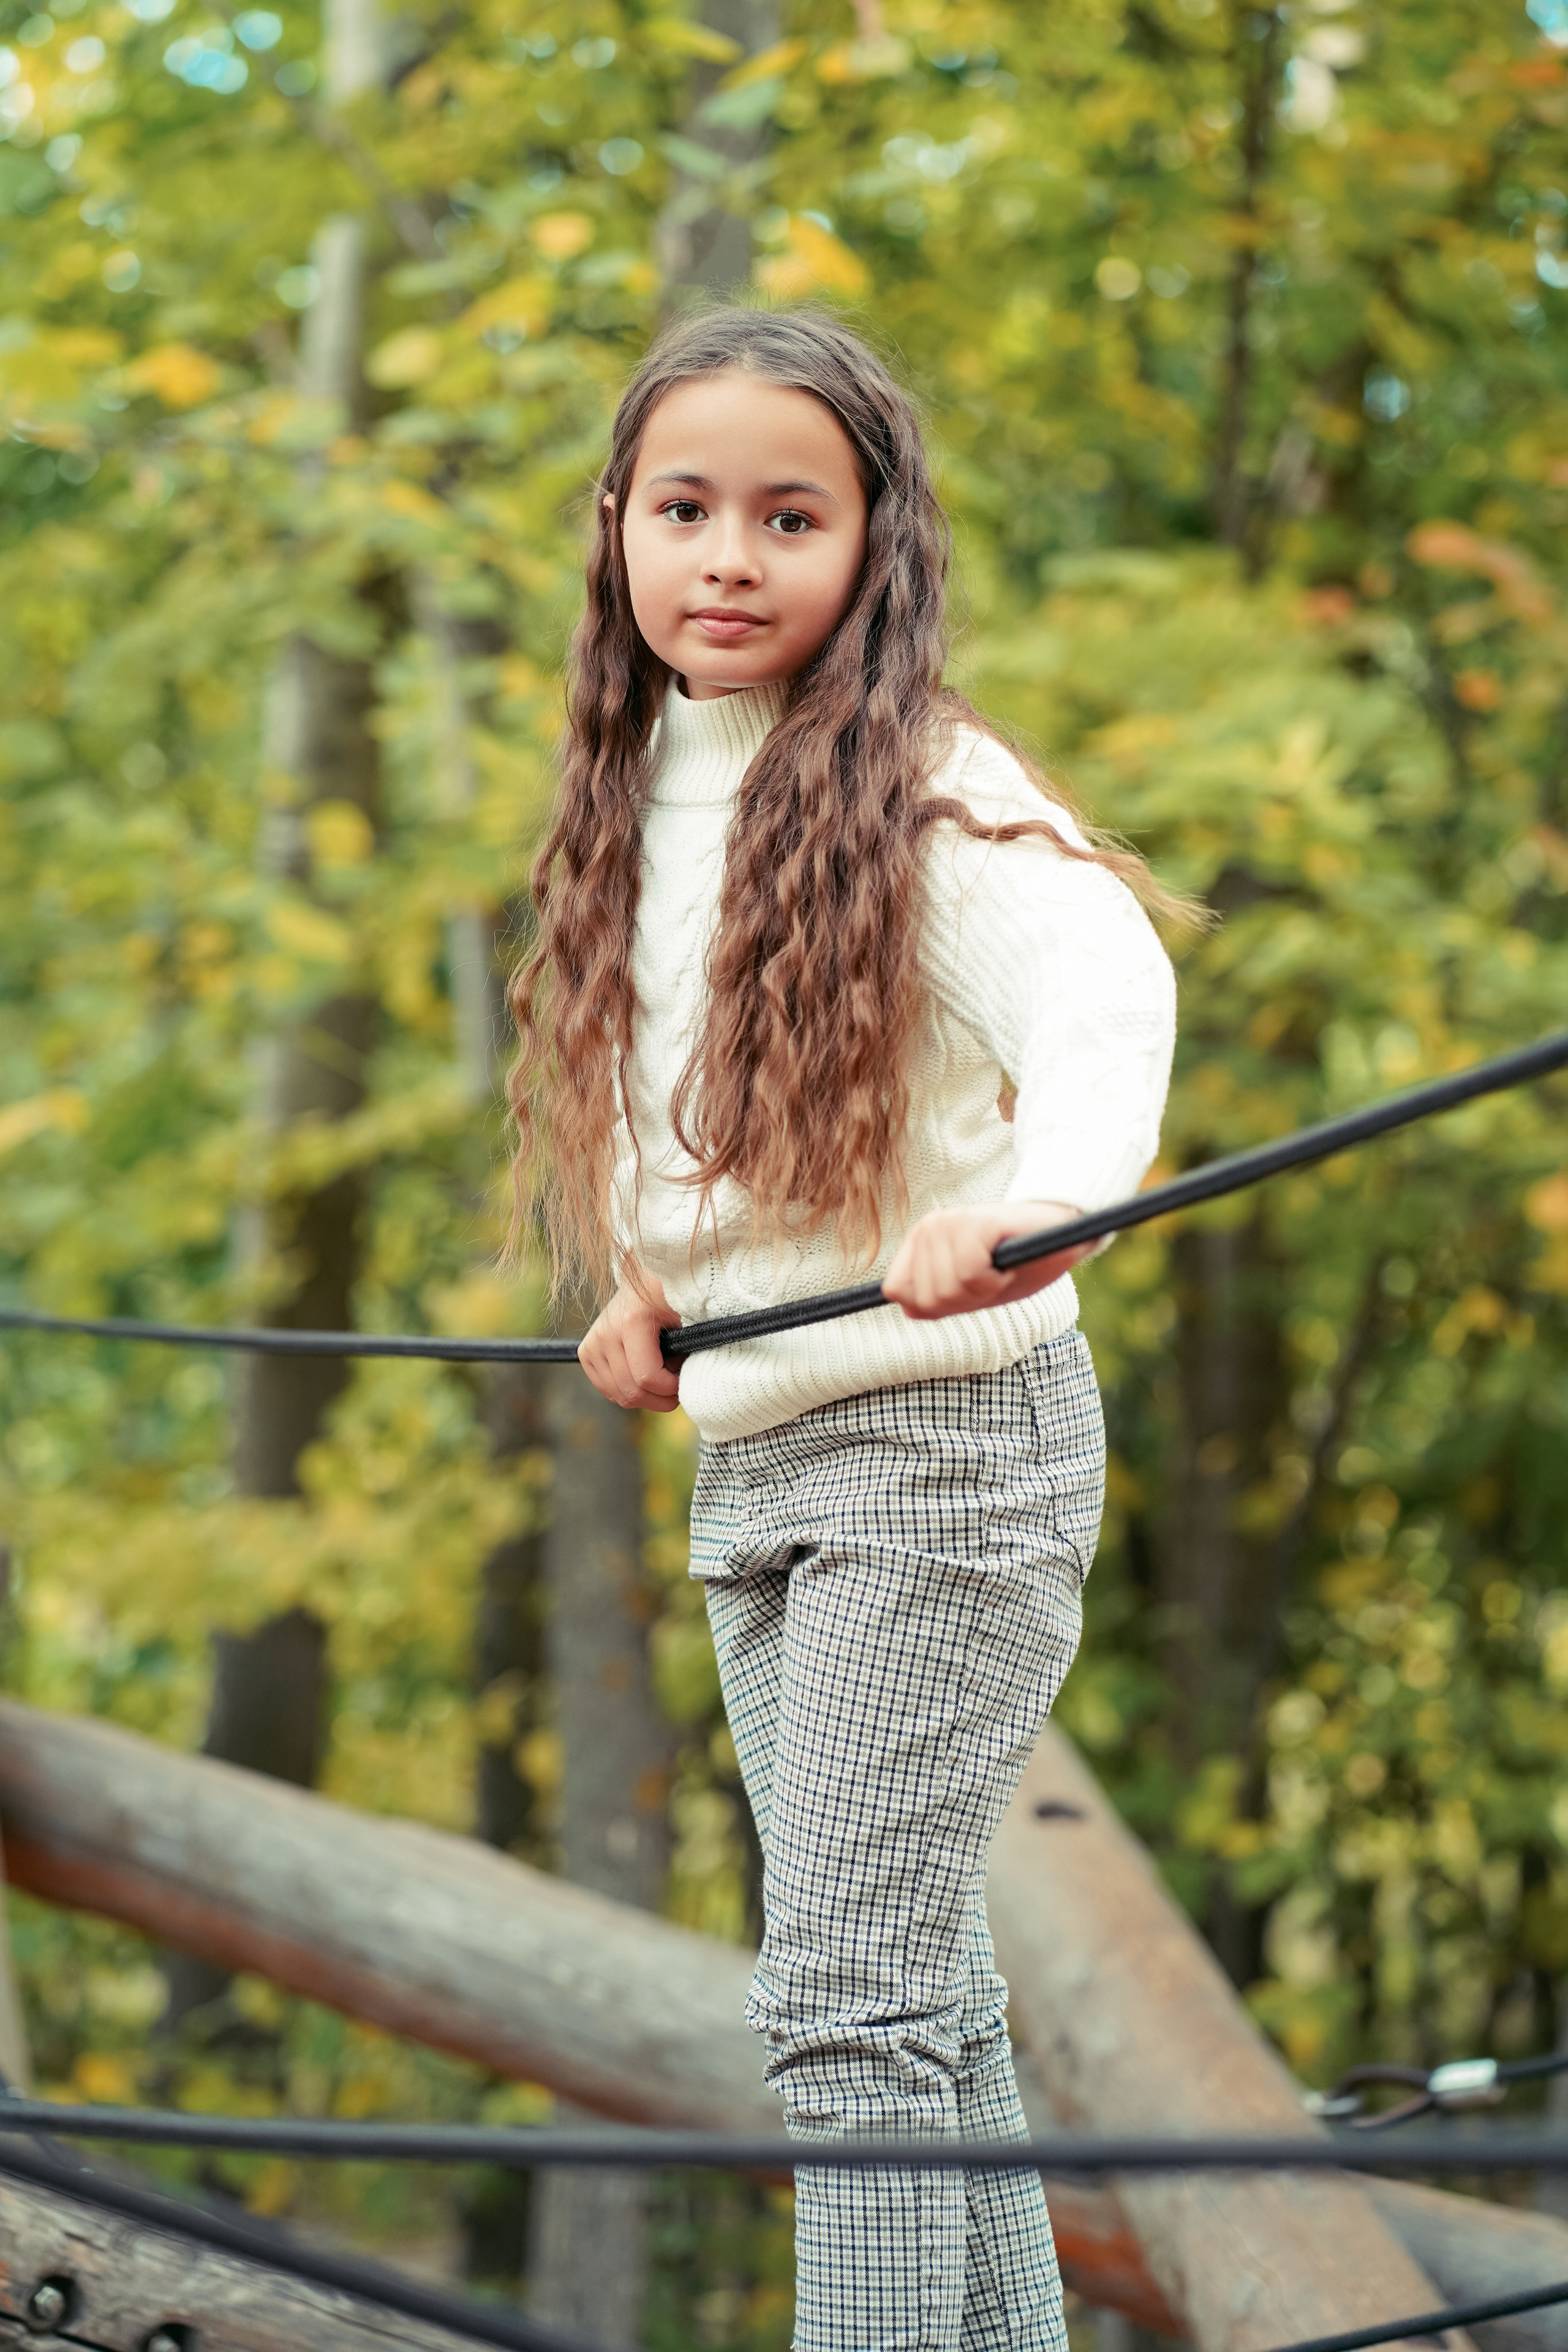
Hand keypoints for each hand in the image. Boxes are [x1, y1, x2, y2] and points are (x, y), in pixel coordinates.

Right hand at [578, 1269, 682, 1410]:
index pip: (646, 1377)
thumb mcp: (685, 1318)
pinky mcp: (586, 1352)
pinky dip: (627, 1392)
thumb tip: (685, 1381)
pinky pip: (607, 1390)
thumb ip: (687, 1349)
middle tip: (676, 1391)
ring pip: (619, 1395)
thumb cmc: (669, 1299)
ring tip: (661, 1382)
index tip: (683, 1382)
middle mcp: (606, 1333)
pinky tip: (642, 1379)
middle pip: (631, 1391)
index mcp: (632, 1321)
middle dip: (659, 1400)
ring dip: (645, 1398)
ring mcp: (593, 1343)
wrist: (643, 1282)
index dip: (670, 1389)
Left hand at [881, 1200, 1092, 1322]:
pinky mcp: (974, 1222)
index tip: (967, 1289)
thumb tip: (900, 1301)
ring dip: (985, 1289)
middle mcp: (927, 1227)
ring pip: (950, 1289)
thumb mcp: (970, 1289)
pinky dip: (995, 1280)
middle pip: (928, 1298)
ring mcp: (949, 1222)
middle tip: (992, 1276)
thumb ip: (933, 1296)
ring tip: (1001, 1266)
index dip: (934, 1303)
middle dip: (966, 1300)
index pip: (895, 1290)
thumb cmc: (1016, 1263)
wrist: (1061, 1235)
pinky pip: (971, 1273)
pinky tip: (1008, 1262)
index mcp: (919, 1242)